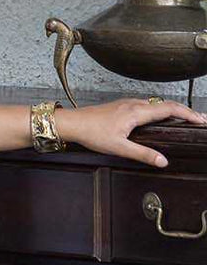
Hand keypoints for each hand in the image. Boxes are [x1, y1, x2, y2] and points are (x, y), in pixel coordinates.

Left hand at [56, 97, 206, 167]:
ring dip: (173, 109)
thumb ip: (143, 154)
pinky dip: (160, 109)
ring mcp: (127, 103)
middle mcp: (133, 104)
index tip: (200, 120)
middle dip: (185, 111)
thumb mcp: (119, 147)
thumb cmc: (91, 132)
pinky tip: (160, 116)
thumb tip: (162, 161)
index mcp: (136, 112)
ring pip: (156, 103)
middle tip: (199, 119)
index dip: (187, 114)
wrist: (72, 123)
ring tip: (185, 117)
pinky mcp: (121, 106)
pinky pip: (147, 104)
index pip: (169, 109)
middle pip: (165, 104)